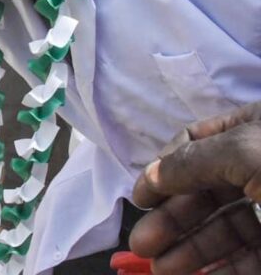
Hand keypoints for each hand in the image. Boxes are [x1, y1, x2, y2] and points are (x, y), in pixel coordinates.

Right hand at [130, 102, 260, 274]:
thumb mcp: (243, 149)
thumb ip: (191, 162)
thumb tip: (150, 176)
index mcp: (251, 128)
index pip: (193, 141)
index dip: (163, 170)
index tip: (141, 200)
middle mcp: (258, 165)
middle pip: (202, 191)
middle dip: (170, 219)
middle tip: (143, 244)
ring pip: (225, 228)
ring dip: (190, 249)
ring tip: (162, 269)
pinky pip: (250, 256)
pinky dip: (224, 269)